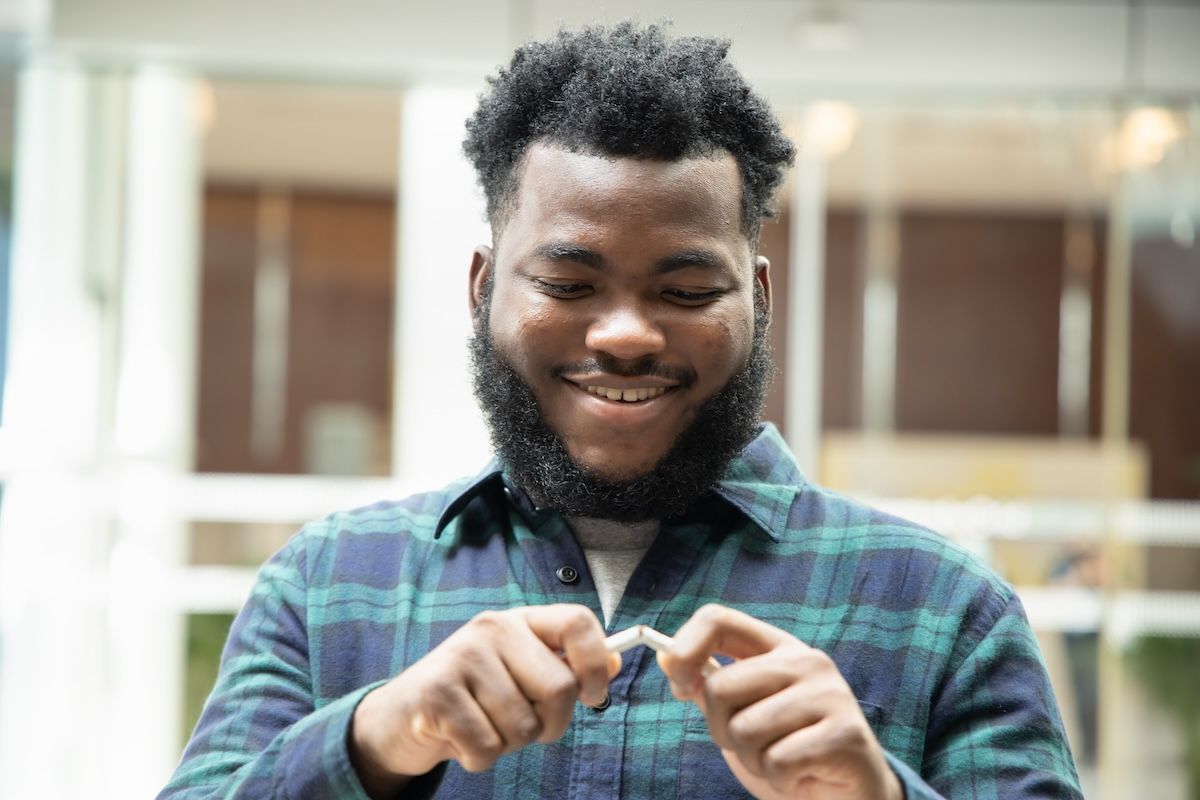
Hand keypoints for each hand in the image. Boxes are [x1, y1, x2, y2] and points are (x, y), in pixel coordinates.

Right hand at [350, 604, 619, 796]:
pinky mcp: (436, 694)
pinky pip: (488, 747)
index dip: (596, 664)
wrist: (401, 715)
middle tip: (521, 724)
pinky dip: (480, 758)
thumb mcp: (520, 673)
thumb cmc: (473, 697)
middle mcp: (492, 628)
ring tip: (483, 727)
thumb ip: (565, 665)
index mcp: (519, 620)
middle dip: (550, 725)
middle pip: (559, 688)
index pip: (578, 622)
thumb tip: (616, 659)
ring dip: (508, 744)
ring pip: (524, 725)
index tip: (592, 696)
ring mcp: (461, 657)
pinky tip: (460, 739)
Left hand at [658, 604, 900, 799]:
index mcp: (778, 648)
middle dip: (722, 730)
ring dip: (753, 760)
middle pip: (721, 686)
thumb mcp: (743, 715)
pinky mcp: (844, 733)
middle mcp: (806, 661)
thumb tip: (667, 656)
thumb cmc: (790, 752)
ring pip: (745, 730)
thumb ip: (711, 687)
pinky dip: (778, 779)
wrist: (848, 796)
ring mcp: (829, 694)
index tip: (681, 687)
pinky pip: (777, 761)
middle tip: (752, 746)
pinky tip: (801, 775)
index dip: (686, 648)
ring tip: (781, 761)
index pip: (719, 619)